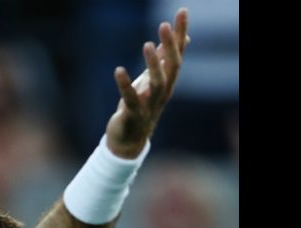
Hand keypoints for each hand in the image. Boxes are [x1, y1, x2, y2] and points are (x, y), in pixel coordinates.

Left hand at [106, 8, 189, 158]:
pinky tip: (118, 70)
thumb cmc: (141, 107)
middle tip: (164, 25)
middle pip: (172, 67)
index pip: (177, 54)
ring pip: (157, 83)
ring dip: (153, 64)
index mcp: (167, 82)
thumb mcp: (152, 81)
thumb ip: (164, 60)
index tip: (182, 11)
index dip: (180, 33)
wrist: (128, 141)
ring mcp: (149, 104)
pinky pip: (131, 99)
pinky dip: (125, 85)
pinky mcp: (133, 115)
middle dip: (170, 46)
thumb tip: (183, 39)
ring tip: (147, 44)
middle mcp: (162, 92)